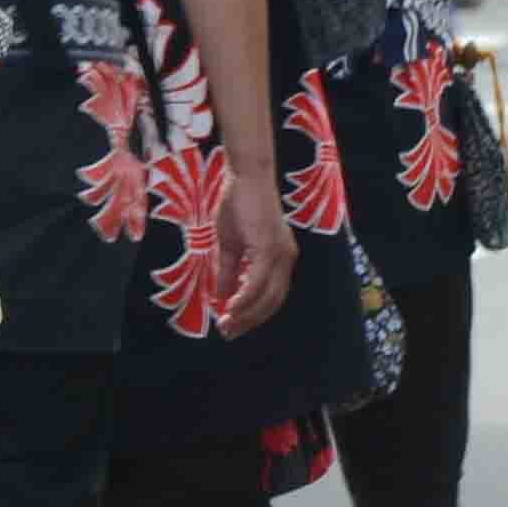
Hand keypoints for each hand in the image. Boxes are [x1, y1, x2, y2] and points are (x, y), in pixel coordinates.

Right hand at [215, 161, 295, 337]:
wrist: (245, 175)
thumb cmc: (238, 203)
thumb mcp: (229, 243)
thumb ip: (229, 271)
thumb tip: (222, 297)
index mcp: (279, 258)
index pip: (271, 296)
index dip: (252, 314)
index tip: (232, 326)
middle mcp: (286, 259)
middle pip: (272, 302)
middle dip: (250, 320)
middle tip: (228, 332)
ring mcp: (280, 253)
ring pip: (268, 295)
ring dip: (246, 313)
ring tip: (227, 324)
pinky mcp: (269, 246)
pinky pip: (258, 280)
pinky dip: (245, 297)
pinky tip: (231, 306)